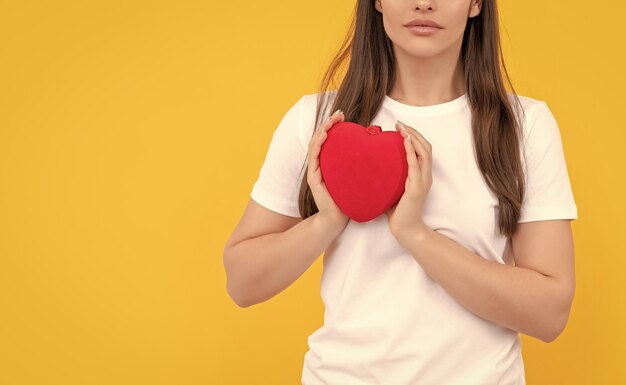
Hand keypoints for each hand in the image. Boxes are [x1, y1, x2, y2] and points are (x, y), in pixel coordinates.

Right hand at [307, 109, 349, 227]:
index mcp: (329, 162)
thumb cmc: (350, 197)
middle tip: (338, 114)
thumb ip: (360, 161)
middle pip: (320, 138)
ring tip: (330, 122)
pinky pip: (313, 158)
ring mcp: (315, 170)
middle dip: (328, 123)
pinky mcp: (313, 178)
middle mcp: (320, 164)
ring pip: (315, 145)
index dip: (334, 126)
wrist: (339, 218)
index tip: (343, 116)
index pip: (330, 139)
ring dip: (321, 131)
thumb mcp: (356, 175)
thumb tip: (376, 145)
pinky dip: (318, 145)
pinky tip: (324, 136)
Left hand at [385, 120, 431, 237]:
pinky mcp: (417, 188)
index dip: (414, 136)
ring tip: (402, 128)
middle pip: (426, 147)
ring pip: (424, 152)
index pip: (423, 150)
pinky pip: (415, 165)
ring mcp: (423, 182)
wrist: (406, 230)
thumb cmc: (398, 212)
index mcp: (421, 176)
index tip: (401, 128)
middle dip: (413, 132)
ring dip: (413, 137)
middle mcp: (425, 176)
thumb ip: (390, 177)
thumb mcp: (394, 189)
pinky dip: (411, 151)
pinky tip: (404, 142)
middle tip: (400, 123)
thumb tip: (374, 165)